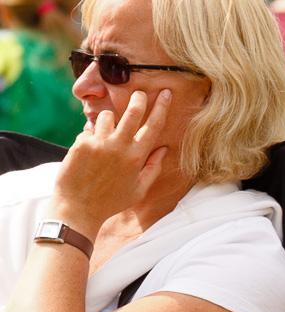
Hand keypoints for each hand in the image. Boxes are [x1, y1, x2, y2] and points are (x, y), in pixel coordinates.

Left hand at [51, 89, 171, 233]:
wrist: (79, 208)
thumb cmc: (112, 201)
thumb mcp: (139, 190)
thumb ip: (153, 168)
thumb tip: (164, 149)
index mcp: (137, 157)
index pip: (153, 126)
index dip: (161, 107)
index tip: (165, 92)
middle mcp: (120, 146)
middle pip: (132, 112)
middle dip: (138, 98)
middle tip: (139, 91)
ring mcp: (99, 143)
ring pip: (106, 116)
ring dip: (108, 121)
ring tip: (105, 136)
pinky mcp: (81, 143)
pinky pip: (88, 130)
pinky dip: (90, 137)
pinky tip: (88, 154)